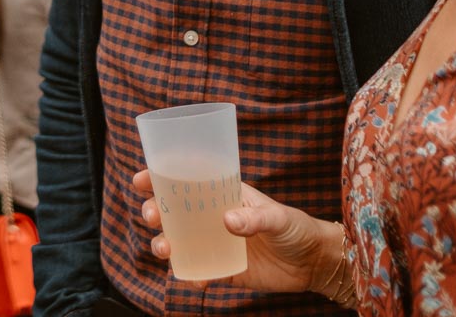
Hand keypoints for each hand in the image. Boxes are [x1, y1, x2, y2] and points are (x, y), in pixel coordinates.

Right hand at [132, 170, 342, 294]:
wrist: (313, 263)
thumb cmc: (296, 228)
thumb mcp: (278, 216)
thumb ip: (254, 217)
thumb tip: (227, 221)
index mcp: (221, 194)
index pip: (185, 181)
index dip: (159, 178)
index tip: (141, 180)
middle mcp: (212, 218)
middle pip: (172, 212)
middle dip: (154, 212)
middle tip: (152, 216)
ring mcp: (214, 244)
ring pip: (177, 242)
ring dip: (163, 244)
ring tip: (165, 250)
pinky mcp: (222, 270)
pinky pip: (198, 271)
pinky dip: (191, 275)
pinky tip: (194, 278)